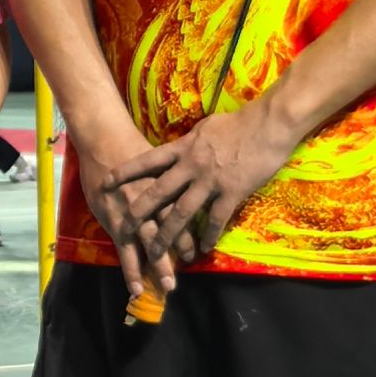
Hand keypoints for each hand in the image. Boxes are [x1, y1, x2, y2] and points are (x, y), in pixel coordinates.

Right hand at [72, 123, 183, 302]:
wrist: (103, 140)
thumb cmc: (130, 145)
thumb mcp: (160, 156)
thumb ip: (175, 172)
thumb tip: (195, 179)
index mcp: (169, 186)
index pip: (188, 211)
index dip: (198, 227)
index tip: (205, 243)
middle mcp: (154, 202)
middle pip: (173, 228)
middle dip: (182, 250)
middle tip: (195, 266)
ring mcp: (133, 214)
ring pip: (151, 243)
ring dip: (160, 266)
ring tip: (169, 287)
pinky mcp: (114, 222)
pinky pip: (125, 251)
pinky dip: (131, 270)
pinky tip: (137, 288)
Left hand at [108, 98, 298, 264]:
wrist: (269, 123)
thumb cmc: (238, 123)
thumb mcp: (204, 128)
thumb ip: (189, 142)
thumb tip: (180, 146)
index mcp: (182, 148)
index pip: (147, 161)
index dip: (125, 173)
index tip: (107, 183)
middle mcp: (190, 166)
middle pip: (157, 193)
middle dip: (137, 213)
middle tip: (123, 229)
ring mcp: (210, 181)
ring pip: (181, 213)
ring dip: (168, 236)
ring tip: (158, 253)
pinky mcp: (231, 192)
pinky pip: (215, 219)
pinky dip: (208, 235)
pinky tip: (203, 248)